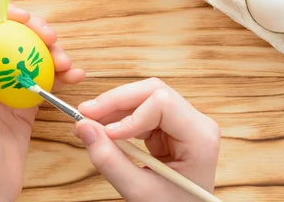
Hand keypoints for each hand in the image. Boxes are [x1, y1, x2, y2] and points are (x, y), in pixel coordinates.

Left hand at [0, 4, 84, 201]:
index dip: (1, 15)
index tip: (24, 16)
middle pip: (14, 39)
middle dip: (35, 31)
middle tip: (51, 37)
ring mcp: (11, 89)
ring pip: (34, 57)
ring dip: (53, 52)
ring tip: (68, 62)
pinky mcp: (28, 104)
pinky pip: (48, 81)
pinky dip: (62, 75)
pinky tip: (75, 75)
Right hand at [74, 78, 219, 201]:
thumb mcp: (140, 191)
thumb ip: (110, 160)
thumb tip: (83, 127)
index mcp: (200, 137)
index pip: (162, 103)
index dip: (129, 114)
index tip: (106, 133)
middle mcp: (196, 123)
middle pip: (152, 92)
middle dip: (116, 101)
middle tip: (85, 113)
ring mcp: (183, 123)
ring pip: (143, 98)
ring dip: (113, 108)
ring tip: (87, 122)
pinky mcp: (168, 128)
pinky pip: (140, 112)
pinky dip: (118, 119)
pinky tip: (102, 129)